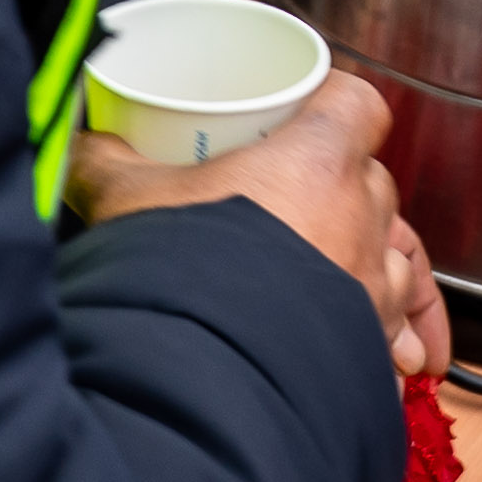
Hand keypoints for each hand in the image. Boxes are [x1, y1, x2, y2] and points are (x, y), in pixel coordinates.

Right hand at [71, 69, 449, 381]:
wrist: (201, 375)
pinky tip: (380, 358)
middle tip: (301, 206)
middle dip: (345, 192)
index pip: (359, 105)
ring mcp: (373, 286)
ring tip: (353, 284)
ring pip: (400, 263)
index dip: (340, 107)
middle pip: (374, 183)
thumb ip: (106, 162)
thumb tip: (81, 145)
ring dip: (378, 269)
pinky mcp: (370, 347)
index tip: (315, 116)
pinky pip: (397, 336)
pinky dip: (390, 343)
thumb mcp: (127, 199)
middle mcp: (360, 218)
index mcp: (317, 160)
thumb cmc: (180, 273)